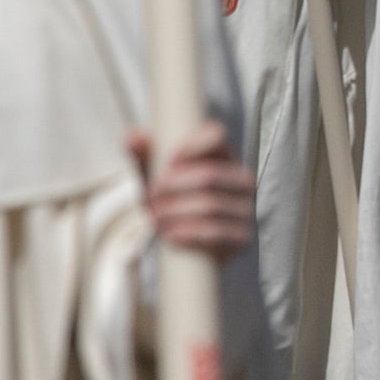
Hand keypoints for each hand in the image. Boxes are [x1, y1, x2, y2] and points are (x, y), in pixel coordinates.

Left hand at [128, 123, 254, 258]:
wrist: (188, 244)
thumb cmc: (173, 200)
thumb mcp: (157, 177)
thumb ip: (145, 155)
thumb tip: (133, 138)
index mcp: (224, 156)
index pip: (217, 136)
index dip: (192, 147)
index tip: (168, 163)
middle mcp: (241, 179)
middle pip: (209, 174)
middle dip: (174, 187)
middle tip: (151, 197)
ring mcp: (246, 208)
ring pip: (210, 205)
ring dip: (175, 212)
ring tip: (154, 217)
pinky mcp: (241, 236)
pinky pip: (215, 233)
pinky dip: (188, 233)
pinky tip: (170, 234)